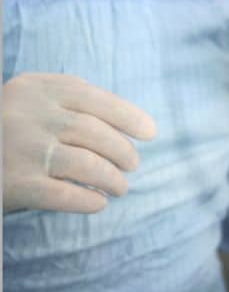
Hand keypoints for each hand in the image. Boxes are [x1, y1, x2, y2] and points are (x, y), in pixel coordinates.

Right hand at [2, 73, 155, 213]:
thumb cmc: (12, 134)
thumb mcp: (34, 106)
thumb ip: (73, 106)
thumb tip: (139, 127)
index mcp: (34, 88)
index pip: (92, 98)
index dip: (127, 116)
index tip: (150, 133)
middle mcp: (26, 113)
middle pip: (95, 133)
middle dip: (123, 153)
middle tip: (132, 166)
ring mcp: (19, 148)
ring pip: (87, 164)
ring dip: (113, 179)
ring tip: (121, 187)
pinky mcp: (15, 184)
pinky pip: (67, 195)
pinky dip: (90, 201)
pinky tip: (98, 203)